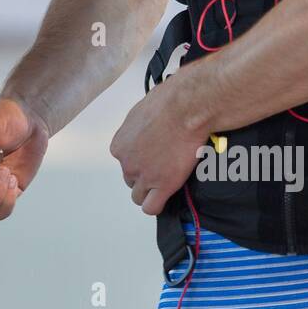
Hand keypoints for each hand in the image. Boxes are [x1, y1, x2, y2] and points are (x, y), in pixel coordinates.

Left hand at [109, 76, 204, 215]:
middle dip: (144, 175)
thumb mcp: (143, 111)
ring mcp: (144, 176)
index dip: (140, 160)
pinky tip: (165, 197)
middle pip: (131, 178)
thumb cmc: (169, 101)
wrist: (187, 107)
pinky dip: (156, 205)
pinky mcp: (162, 184)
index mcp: (120, 145)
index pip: (125, 161)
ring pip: (138, 196)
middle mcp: (127, 162)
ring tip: (166, 182)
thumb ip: (140, 127)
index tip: (153, 156)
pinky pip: (151, 207)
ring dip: (150, 191)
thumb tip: (148, 128)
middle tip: (163, 166)